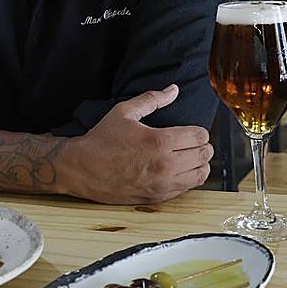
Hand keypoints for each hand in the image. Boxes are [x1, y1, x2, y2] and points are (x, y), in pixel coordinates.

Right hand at [55, 85, 212, 203]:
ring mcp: (162, 184)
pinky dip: (188, 178)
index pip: (200, 136)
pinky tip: (178, 170)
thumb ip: (152, 99)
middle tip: (192, 142)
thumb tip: (173, 90)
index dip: (200, 131)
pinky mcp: (158, 197)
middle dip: (202, 146)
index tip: (192, 130)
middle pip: (204, 155)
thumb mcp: (124, 112)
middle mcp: (165, 165)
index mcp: (159, 141)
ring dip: (199, 164)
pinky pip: (187, 189)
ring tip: (189, 157)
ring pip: (201, 174)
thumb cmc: (101, 140)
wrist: (82, 169)